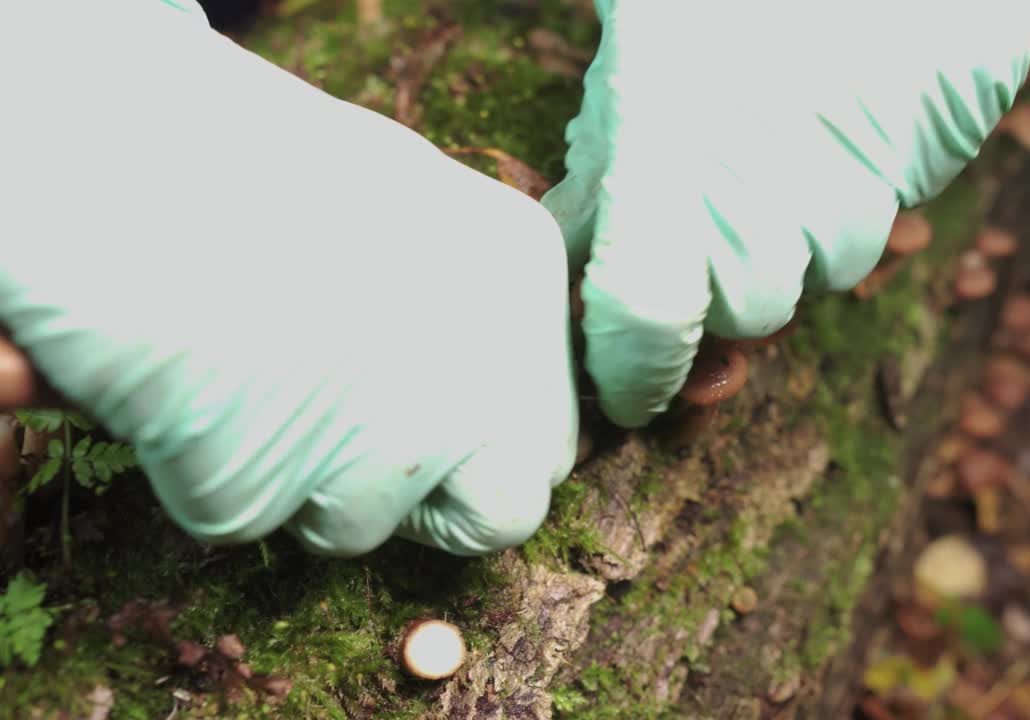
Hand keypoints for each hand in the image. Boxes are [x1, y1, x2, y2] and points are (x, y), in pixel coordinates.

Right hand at [0, 2, 577, 556]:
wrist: (135, 169)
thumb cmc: (258, 160)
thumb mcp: (405, 206)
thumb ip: (460, 302)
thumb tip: (456, 373)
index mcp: (524, 287)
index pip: (550, 431)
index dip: (484, 438)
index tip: (428, 417)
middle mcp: (490, 380)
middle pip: (509, 508)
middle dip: (434, 500)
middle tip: (353, 443)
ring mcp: (395, 450)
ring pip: (366, 525)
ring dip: (309, 480)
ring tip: (248, 374)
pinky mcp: (275, 493)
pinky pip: (254, 512)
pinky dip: (219, 469)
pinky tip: (196, 387)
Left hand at [541, 0, 1029, 427]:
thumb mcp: (632, 69)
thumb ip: (606, 177)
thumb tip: (582, 259)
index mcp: (671, 165)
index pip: (645, 325)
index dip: (633, 375)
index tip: (627, 391)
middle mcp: (775, 192)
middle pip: (748, 311)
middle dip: (722, 286)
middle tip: (716, 209)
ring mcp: (870, 178)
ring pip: (830, 268)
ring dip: (801, 234)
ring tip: (787, 138)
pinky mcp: (937, 152)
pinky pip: (892, 209)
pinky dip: (860, 185)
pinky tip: (840, 118)